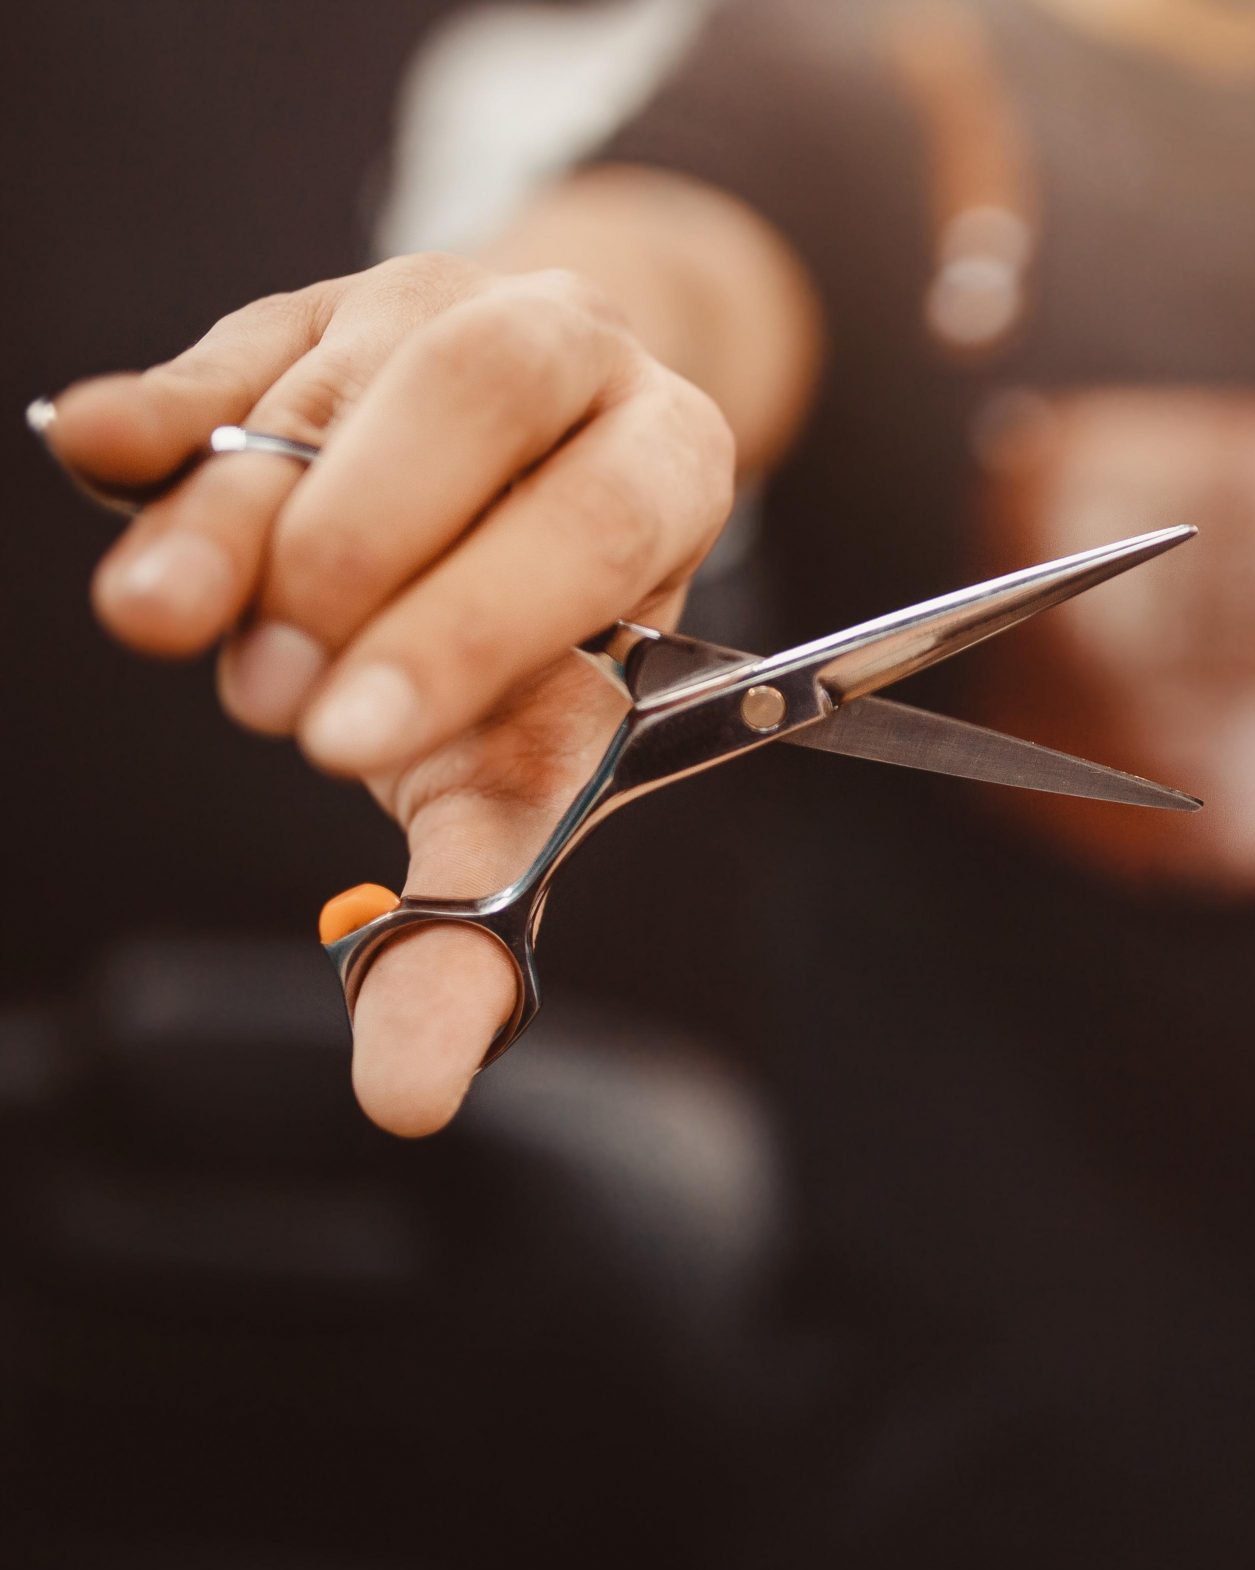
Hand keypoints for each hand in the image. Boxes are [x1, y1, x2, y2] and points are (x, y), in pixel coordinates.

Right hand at [45, 252, 735, 1131]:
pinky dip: (167, 413)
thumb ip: (469, 915)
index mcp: (670, 461)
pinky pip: (236, 344)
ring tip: (170, 626)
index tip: (349, 739)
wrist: (520, 481)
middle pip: (477, 393)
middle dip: (361, 550)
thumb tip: (405, 1096)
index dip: (472, 626)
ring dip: (238, 508)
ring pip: (339, 372)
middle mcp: (575, 359)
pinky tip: (104, 452)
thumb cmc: (529, 648)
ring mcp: (435, 310)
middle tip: (270, 697)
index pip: (600, 520)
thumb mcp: (521, 773)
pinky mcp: (307, 312)